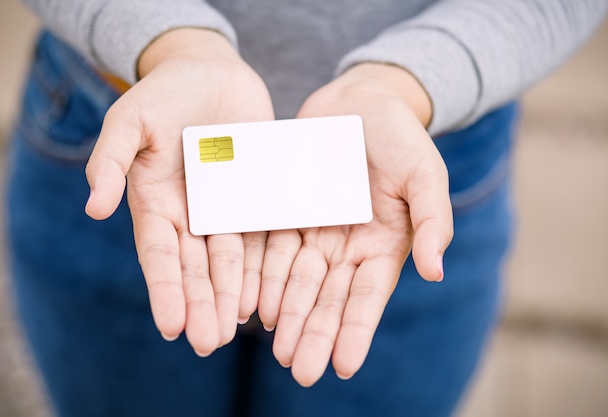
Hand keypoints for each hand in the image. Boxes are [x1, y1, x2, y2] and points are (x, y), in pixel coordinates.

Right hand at [84, 28, 273, 354]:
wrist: (211, 72)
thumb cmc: (164, 93)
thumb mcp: (130, 120)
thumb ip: (110, 160)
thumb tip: (93, 209)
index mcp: (155, 203)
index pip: (158, 254)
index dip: (165, 289)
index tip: (172, 325)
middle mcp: (190, 215)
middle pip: (196, 267)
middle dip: (202, 304)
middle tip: (208, 342)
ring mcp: (225, 209)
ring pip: (230, 260)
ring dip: (234, 295)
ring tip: (238, 329)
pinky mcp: (256, 197)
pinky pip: (264, 234)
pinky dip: (265, 264)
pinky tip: (272, 292)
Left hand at [258, 63, 452, 385]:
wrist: (361, 100)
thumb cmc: (401, 136)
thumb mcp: (425, 174)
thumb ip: (433, 221)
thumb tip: (435, 271)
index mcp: (383, 245)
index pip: (368, 296)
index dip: (356, 331)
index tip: (343, 366)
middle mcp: (346, 247)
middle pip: (328, 298)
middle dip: (315, 334)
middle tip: (299, 371)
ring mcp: (315, 231)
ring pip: (296, 281)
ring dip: (286, 314)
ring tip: (276, 347)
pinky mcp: (286, 212)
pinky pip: (271, 248)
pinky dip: (263, 276)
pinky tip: (252, 303)